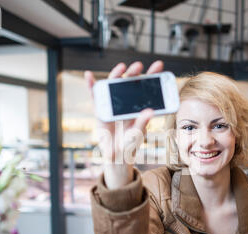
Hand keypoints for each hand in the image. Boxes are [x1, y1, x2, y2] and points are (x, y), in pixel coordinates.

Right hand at [85, 61, 163, 187]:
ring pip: (113, 86)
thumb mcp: (137, 135)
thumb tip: (150, 111)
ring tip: (121, 67)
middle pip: (129, 84)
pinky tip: (89, 76)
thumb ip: (142, 123)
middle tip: (139, 65)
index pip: (145, 89)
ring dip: (116, 75)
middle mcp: (126, 104)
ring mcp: (112, 105)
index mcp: (138, 108)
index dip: (152, 76)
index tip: (158, 66)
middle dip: (134, 73)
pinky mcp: (100, 110)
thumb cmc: (129, 145)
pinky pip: (95, 96)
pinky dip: (91, 85)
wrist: (117, 155)